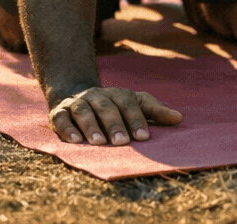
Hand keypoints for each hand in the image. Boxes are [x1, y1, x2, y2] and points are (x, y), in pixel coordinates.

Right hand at [49, 86, 182, 144]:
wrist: (75, 95)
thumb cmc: (112, 107)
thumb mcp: (133, 104)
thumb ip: (153, 111)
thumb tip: (178, 118)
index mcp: (115, 94)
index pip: (127, 102)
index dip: (135, 118)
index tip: (144, 137)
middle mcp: (95, 96)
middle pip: (105, 106)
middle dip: (113, 124)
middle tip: (121, 142)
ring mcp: (76, 103)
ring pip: (83, 111)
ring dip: (90, 126)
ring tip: (98, 142)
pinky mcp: (58, 112)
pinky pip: (60, 118)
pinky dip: (67, 128)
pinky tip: (75, 141)